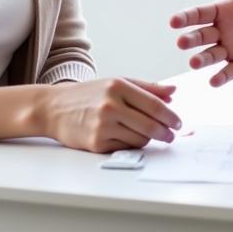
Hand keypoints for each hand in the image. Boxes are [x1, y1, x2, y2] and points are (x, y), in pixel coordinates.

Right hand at [41, 78, 181, 152]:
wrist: (54, 108)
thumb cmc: (88, 95)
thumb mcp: (117, 83)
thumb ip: (147, 88)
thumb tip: (172, 92)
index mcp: (118, 86)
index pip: (155, 105)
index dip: (171, 117)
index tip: (178, 123)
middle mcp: (110, 105)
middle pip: (151, 125)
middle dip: (165, 133)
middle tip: (171, 135)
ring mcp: (103, 126)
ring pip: (140, 139)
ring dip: (147, 138)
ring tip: (144, 133)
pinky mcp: (96, 143)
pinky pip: (125, 148)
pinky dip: (131, 144)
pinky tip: (126, 137)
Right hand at [170, 0, 232, 85]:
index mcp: (223, 11)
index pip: (200, 14)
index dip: (186, 17)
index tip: (174, 21)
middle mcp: (222, 31)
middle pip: (201, 35)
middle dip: (190, 39)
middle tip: (183, 42)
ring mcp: (230, 50)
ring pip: (210, 55)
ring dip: (201, 59)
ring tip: (194, 62)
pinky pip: (228, 72)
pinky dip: (220, 77)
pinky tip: (214, 80)